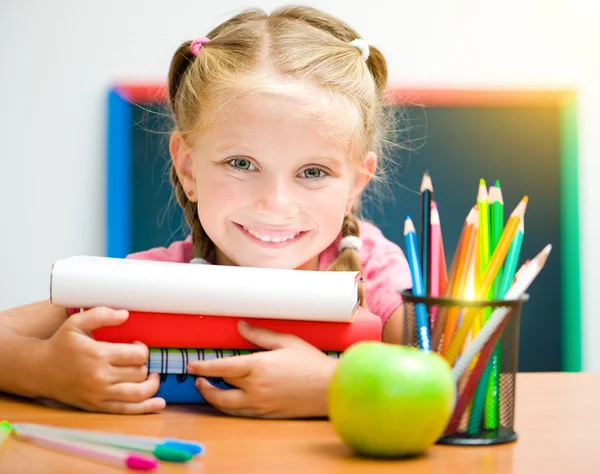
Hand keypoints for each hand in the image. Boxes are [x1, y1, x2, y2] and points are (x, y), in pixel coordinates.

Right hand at [39, 307, 165, 413]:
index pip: (137, 355)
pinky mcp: (97, 406)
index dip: (142, 349)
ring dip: (151, 385)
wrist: (39, 370)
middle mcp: (100, 377)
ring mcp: (99, 394)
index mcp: (98, 355)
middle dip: (144, 365)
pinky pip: (127, 410)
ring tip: (151, 377)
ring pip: (138, 393)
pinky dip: (146, 408)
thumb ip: (101, 315)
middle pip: (139, 373)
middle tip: (138, 360)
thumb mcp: (76, 323)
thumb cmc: (60, 345)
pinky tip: (159, 403)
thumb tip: (125, 314)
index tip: (136, 346)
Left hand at [187, 321, 338, 418]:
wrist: (330, 389)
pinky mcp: (267, 414)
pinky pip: (241, 413)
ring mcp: (260, 404)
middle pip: (221, 387)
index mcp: (258, 367)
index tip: (192, 366)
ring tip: (207, 389)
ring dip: (213, 398)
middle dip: (206, 382)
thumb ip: (260, 335)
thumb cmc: (311, 362)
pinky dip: (229, 407)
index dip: (203, 367)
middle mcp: (255, 388)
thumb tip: (241, 326)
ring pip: (226, 405)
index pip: (221, 368)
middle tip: (199, 377)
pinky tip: (229, 400)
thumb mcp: (286, 342)